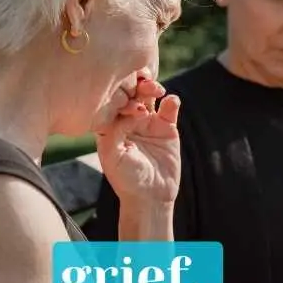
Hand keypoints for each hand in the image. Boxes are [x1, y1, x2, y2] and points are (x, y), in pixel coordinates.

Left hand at [96, 74, 180, 204]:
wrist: (151, 197)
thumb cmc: (127, 180)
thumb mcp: (113, 156)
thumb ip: (114, 132)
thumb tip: (127, 111)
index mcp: (110, 127)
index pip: (112, 101)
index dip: (119, 94)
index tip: (127, 98)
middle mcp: (128, 122)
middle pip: (131, 94)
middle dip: (136, 85)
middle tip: (143, 85)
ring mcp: (149, 123)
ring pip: (150, 97)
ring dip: (153, 88)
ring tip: (157, 90)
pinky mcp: (168, 128)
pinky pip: (170, 109)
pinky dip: (172, 102)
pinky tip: (171, 101)